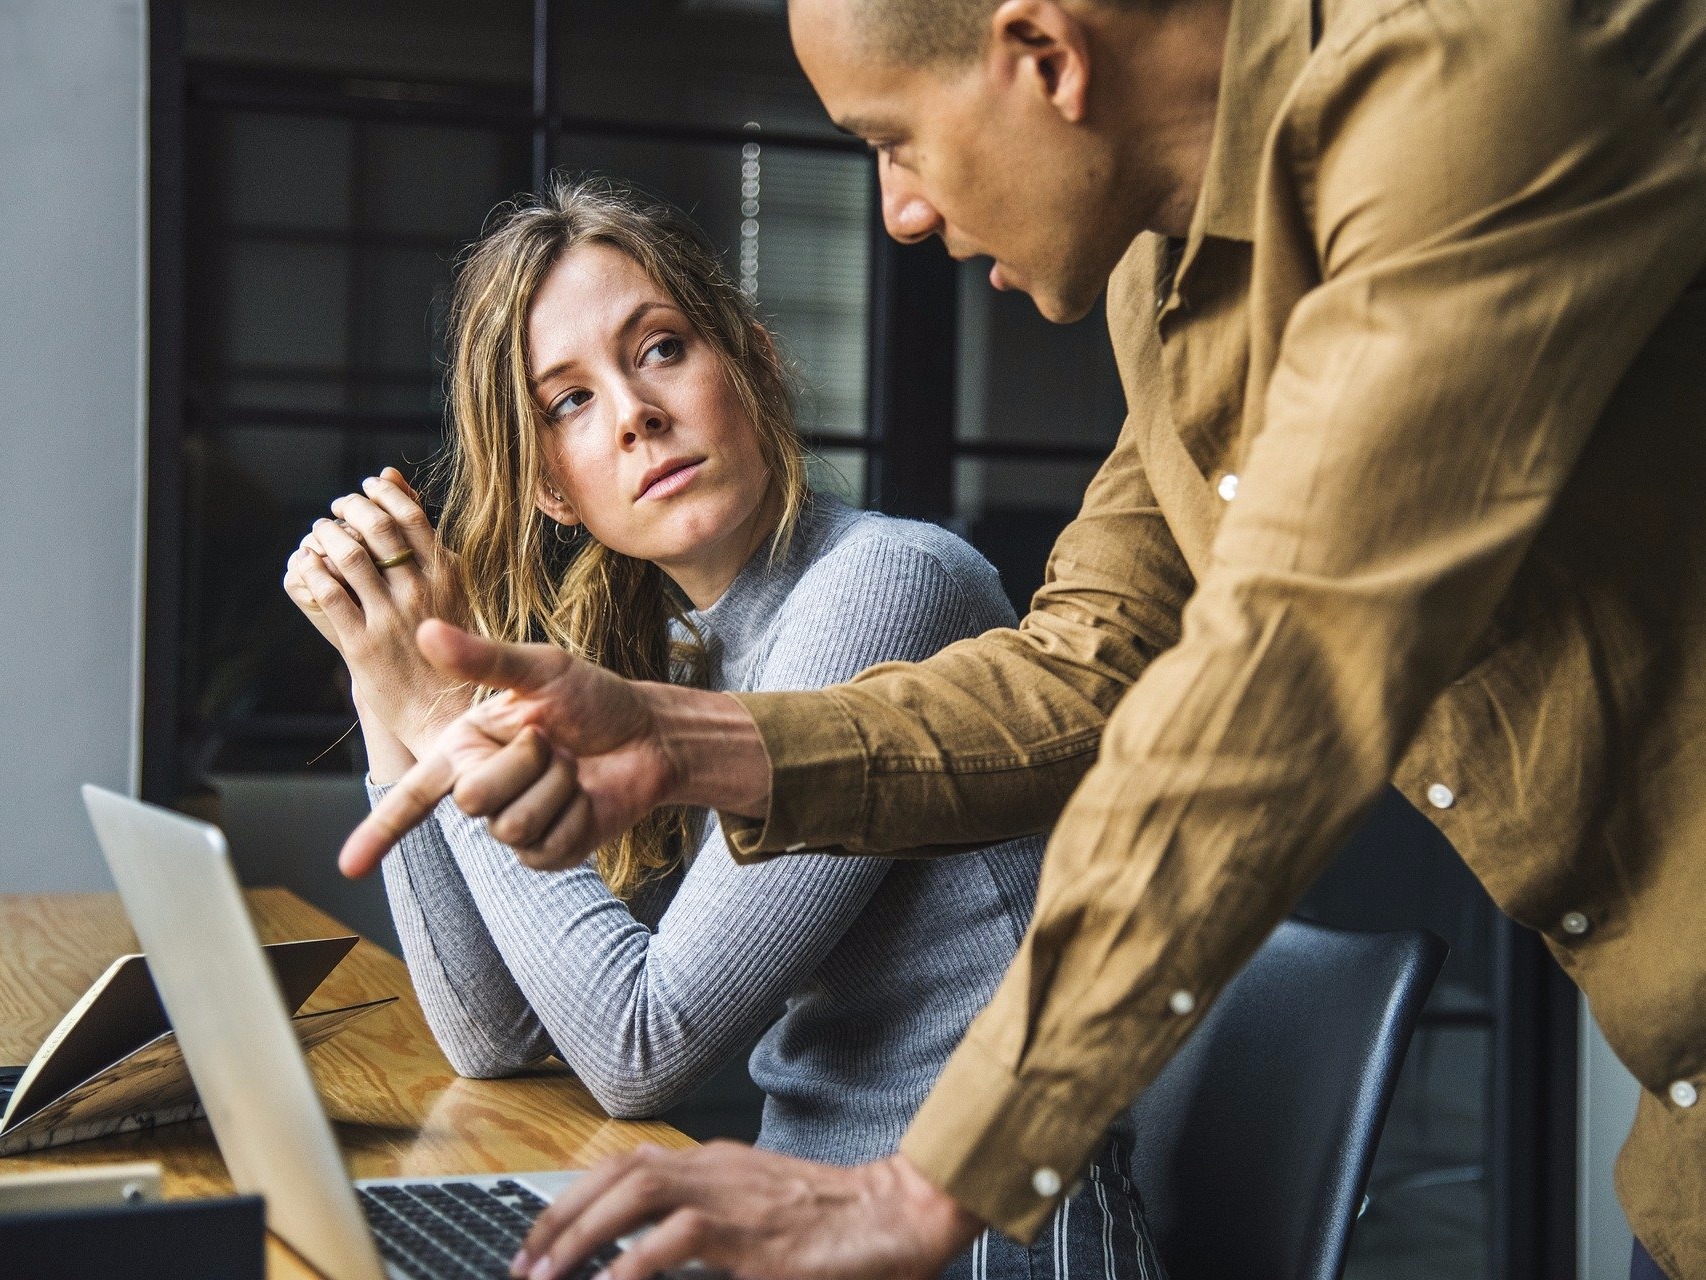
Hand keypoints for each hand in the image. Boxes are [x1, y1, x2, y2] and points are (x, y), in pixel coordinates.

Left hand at [283, 468, 473, 760]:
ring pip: (349, 557)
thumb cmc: (453, 649)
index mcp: (448, 576)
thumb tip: (406, 494)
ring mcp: (391, 618)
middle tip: (338, 506)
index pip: (411, 515)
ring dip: (327, 535)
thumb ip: (432, 547)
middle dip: (351, 507)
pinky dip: (313, 571)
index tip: (368, 486)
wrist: (447, 711)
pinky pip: (329, 595)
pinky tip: (307, 563)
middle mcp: (421, 592)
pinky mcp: (362, 645)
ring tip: (319, 530)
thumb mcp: (454, 592)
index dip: (383, 494)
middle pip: (377, 528)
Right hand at [339, 620, 684, 877]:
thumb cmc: (593, 698)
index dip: (379, 832)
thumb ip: (484, 658)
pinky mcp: (549, 852)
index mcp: (465, 748)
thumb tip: (425, 631)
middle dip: (523, 762)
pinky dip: (576, 815)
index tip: (347, 867)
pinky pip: (547, 846)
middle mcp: (482, 788)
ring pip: (512, 825)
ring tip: (572, 766)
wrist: (649, 734)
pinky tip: (587, 796)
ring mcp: (514, 826)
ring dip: (556, 787)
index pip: (413, 795)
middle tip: (552, 741)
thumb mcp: (541, 669)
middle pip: (472, 799)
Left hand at [510, 1145, 981, 1279]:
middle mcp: (717, 1168)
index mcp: (717, 1164)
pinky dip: (633, 1263)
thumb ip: (710, 1225)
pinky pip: (677, 1238)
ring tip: (548, 1275)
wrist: (901, 1215)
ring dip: (583, 1233)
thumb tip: (653, 1255)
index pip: (627, 1163)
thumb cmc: (838, 1223)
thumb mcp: (762, 1214)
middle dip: (560, 1215)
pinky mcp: (752, 1234)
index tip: (540, 1238)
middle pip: (617, 1172)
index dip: (574, 1197)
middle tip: (524, 1263)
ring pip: (637, 1192)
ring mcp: (734, 1195)